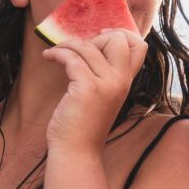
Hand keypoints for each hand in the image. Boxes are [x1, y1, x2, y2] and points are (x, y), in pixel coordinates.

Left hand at [41, 29, 146, 152]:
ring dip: (67, 44)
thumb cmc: (83, 127)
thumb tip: (91, 48)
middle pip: (119, 39)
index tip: (98, 38)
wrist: (77, 153)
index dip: (121, 34)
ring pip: (89, 46)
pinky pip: (72, 57)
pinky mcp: (87, 88)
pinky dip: (58, 52)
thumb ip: (104, 77)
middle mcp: (120, 81)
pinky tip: (48, 57)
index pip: (139, 46)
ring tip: (54, 53)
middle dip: (94, 38)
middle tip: (74, 50)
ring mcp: (106, 84)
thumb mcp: (101, 98)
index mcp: (126, 83)